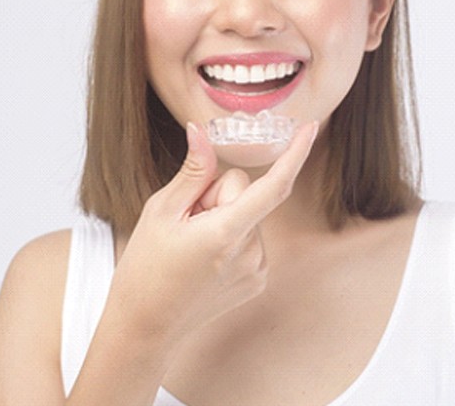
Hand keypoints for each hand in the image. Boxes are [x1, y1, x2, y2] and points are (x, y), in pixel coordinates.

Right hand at [110, 120, 318, 347]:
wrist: (145, 326)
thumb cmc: (146, 267)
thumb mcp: (161, 211)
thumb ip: (193, 171)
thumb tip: (201, 132)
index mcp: (226, 233)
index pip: (273, 186)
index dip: (295, 154)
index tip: (310, 128)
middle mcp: (251, 253)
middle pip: (245, 193)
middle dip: (217, 194)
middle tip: (187, 221)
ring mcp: (257, 270)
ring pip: (248, 213)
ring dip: (224, 217)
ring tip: (193, 244)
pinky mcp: (257, 280)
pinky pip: (250, 236)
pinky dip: (231, 235)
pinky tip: (205, 256)